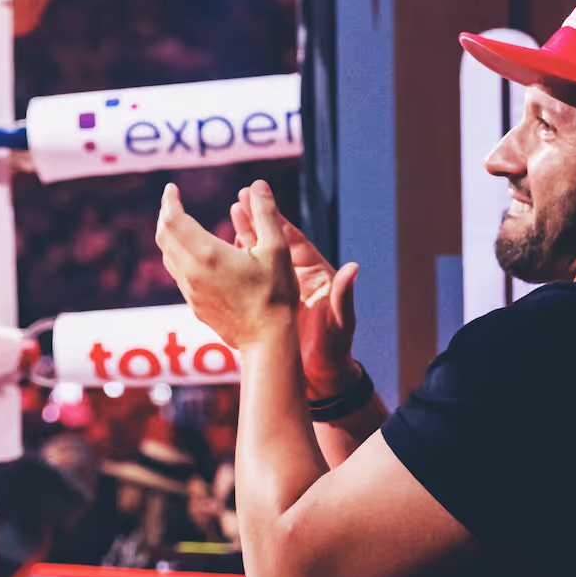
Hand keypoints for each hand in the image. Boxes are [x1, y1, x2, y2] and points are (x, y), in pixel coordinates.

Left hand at [156, 180, 298, 349]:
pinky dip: (180, 257)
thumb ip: (266, 214)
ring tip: (182, 225)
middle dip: (165, 216)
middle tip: (173, 202)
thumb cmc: (275, 295)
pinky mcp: (195, 306)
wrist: (267, 340)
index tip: (172, 188)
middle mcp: (192, 273)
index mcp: (207, 254)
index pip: (173, 220)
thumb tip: (259, 185)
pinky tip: (196, 256)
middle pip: (164, 237)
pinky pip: (179, 275)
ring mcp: (191, 292)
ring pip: (168, 258)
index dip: (169, 201)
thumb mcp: (276, 249)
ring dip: (170, 237)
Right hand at [230, 186, 360, 397]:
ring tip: (230, 215)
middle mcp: (299, 278)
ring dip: (246, 238)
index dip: (276, 219)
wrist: (322, 378)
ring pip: (262, 258)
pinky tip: (223, 254)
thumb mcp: (340, 324)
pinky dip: (240, 265)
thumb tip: (353, 268)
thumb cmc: (335, 352)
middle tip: (238, 199)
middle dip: (257, 220)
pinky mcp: (272, 305)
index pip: (293, 240)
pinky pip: (254, 280)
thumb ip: (343, 298)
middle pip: (275, 242)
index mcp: (316, 275)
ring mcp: (284, 291)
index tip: (260, 198)